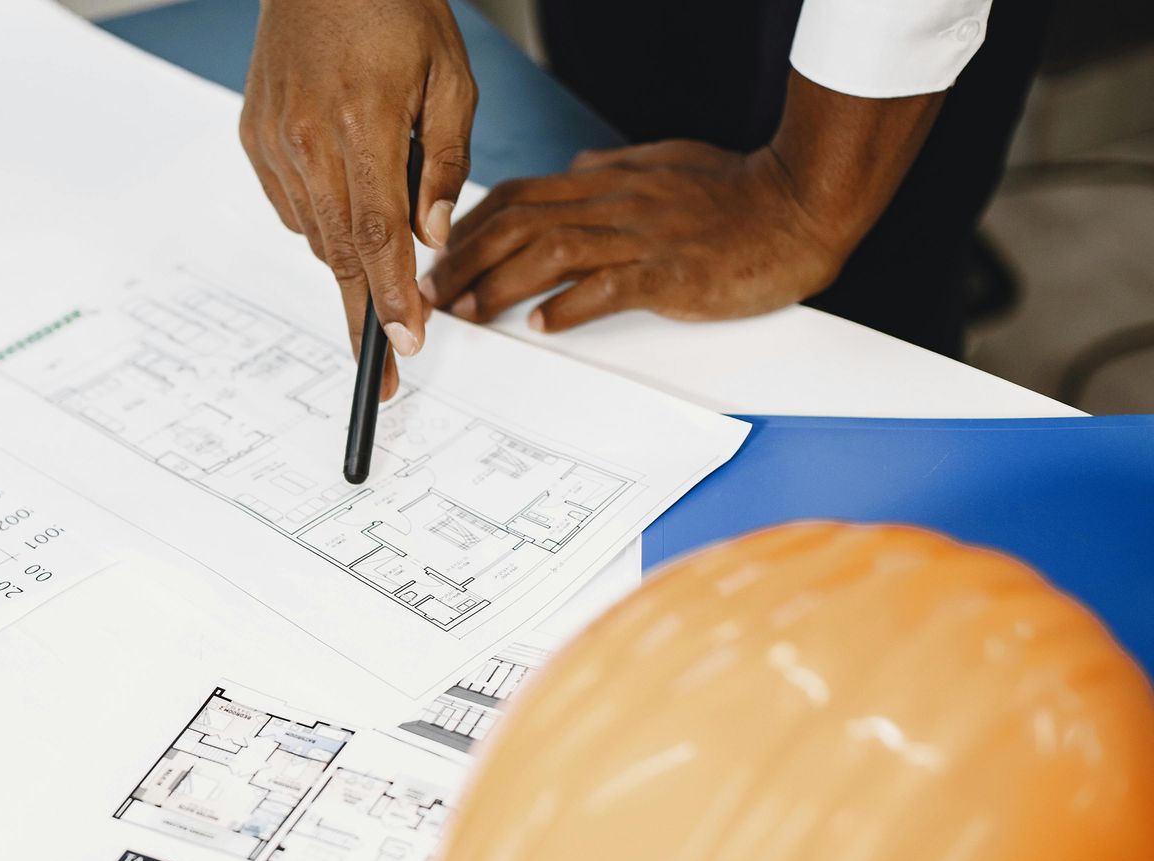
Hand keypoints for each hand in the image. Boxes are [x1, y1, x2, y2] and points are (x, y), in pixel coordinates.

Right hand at [240, 0, 476, 395]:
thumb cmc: (394, 9)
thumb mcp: (451, 78)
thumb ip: (444, 163)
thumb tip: (430, 237)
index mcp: (361, 124)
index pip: (378, 237)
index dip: (391, 298)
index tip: (404, 344)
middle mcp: (306, 139)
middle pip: (338, 252)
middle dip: (365, 310)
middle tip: (389, 354)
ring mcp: (273, 141)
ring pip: (315, 234)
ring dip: (349, 256)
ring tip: (380, 251)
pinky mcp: (254, 138)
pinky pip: (292, 206)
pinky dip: (322, 218)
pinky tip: (345, 193)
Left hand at [425, 141, 845, 332]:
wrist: (799, 206)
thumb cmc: (736, 190)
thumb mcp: (663, 164)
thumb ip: (613, 170)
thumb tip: (575, 171)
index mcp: (608, 182)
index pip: (519, 196)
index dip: (470, 225)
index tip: (440, 255)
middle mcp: (615, 205)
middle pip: (519, 224)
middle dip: (465, 260)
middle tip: (434, 294)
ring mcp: (641, 237)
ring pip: (550, 254)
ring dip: (499, 286)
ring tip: (469, 314)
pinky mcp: (669, 272)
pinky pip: (608, 288)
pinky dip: (568, 306)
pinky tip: (541, 325)